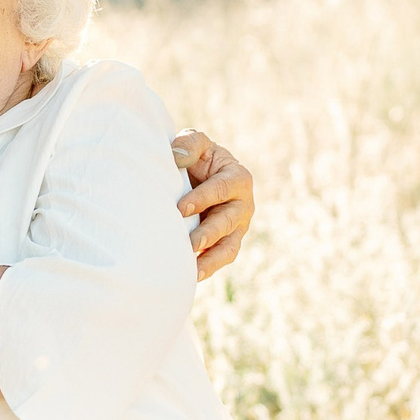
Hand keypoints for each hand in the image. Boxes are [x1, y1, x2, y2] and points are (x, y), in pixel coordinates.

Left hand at [172, 128, 254, 281]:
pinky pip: (222, 258)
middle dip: (209, 233)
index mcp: (237, 178)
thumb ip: (189, 144)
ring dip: (211, 259)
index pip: (221, 189)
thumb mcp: (196, 143)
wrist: (198, 175)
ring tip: (192, 270)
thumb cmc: (197, 158)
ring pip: (229, 246)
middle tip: (190, 243)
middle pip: (227, 221)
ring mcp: (238, 226)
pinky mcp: (228, 242)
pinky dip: (209, 267)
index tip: (180, 208)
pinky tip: (192, 276)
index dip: (201, 198)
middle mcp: (243, 204)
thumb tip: (176, 156)